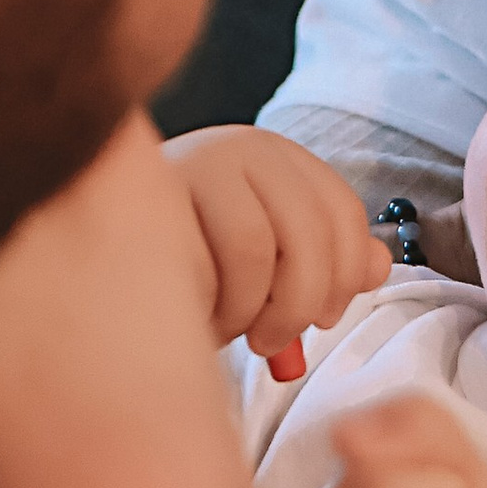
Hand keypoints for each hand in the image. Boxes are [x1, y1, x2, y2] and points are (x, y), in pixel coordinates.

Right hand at [167, 122, 391, 375]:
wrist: (108, 251)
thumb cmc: (199, 258)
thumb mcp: (272, 256)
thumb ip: (327, 259)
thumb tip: (377, 266)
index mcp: (280, 157)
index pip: (340, 211)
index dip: (343, 275)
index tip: (325, 319)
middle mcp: (243, 146)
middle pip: (308, 229)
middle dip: (299, 301)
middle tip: (275, 341)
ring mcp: (197, 162)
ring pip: (256, 246)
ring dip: (251, 308)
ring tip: (234, 330)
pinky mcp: (155, 196)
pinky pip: (202, 260)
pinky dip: (214, 302)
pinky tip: (201, 313)